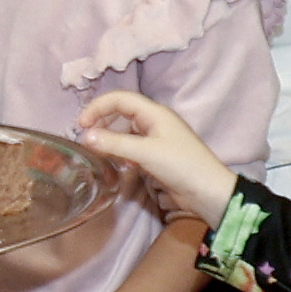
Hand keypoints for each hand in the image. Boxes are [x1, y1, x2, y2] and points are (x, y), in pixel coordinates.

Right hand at [75, 91, 234, 227]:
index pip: (120, 99)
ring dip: (110, 137)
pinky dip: (121, 151)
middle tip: (86, 138)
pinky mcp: (157, 155)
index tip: (81, 125)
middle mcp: (154, 121)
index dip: (98, 107)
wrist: (209, 192)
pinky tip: (117, 163)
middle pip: (121, 112)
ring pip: (126, 130)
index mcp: (154, 113)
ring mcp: (156, 138)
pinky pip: (133, 146)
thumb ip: (115, 143)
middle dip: (102, 121)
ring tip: (97, 152)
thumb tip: (86, 136)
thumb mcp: (146, 153)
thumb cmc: (181, 166)